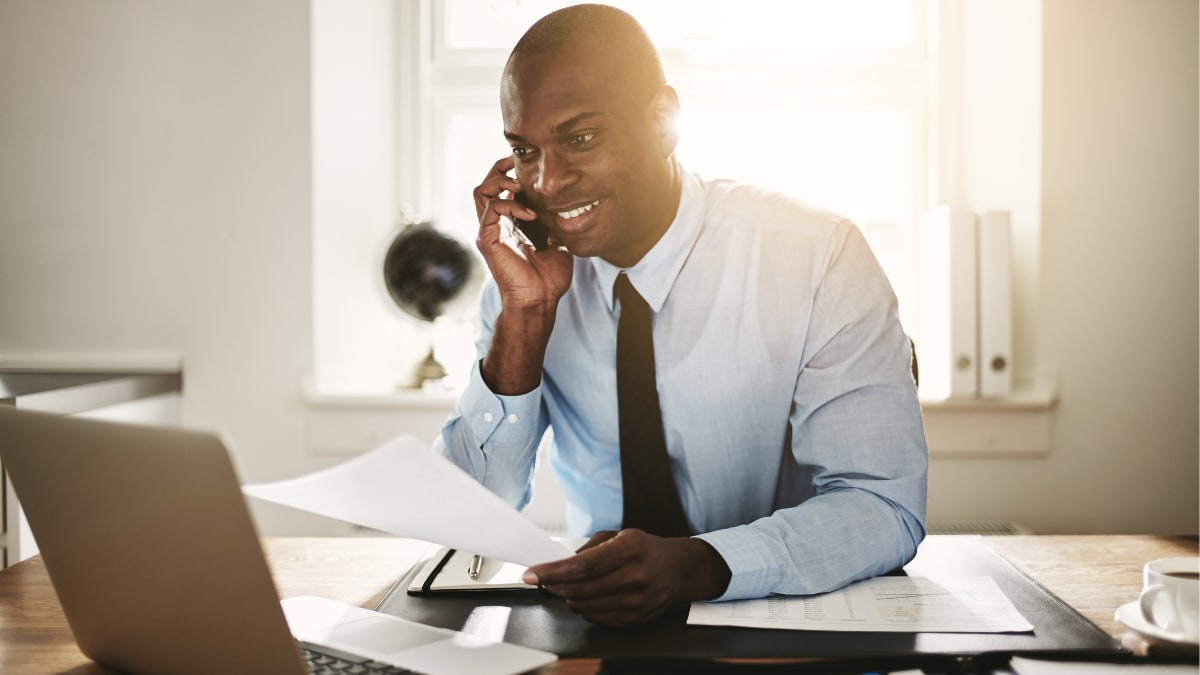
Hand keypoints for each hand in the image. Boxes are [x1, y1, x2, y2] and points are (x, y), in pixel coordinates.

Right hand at [473, 156, 572, 311]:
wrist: (540, 300)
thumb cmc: (549, 279)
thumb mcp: (557, 243)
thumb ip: (553, 225)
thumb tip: (561, 209)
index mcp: (510, 225)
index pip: (501, 191)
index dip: (510, 174)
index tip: (527, 165)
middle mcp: (497, 225)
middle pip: (485, 185)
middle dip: (499, 169)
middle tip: (515, 163)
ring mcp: (490, 231)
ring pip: (481, 191)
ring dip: (499, 181)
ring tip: (519, 185)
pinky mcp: (488, 238)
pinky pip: (492, 209)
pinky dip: (511, 204)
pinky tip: (530, 214)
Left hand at [523, 529, 731, 626]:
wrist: (681, 570)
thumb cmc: (647, 549)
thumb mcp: (621, 535)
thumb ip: (590, 548)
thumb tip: (560, 563)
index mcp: (629, 549)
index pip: (582, 566)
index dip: (552, 572)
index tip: (531, 574)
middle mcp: (635, 576)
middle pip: (580, 589)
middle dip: (554, 586)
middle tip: (543, 580)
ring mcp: (637, 601)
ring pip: (586, 606)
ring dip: (568, 598)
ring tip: (566, 588)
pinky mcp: (636, 618)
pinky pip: (598, 618)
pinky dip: (584, 609)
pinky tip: (586, 598)